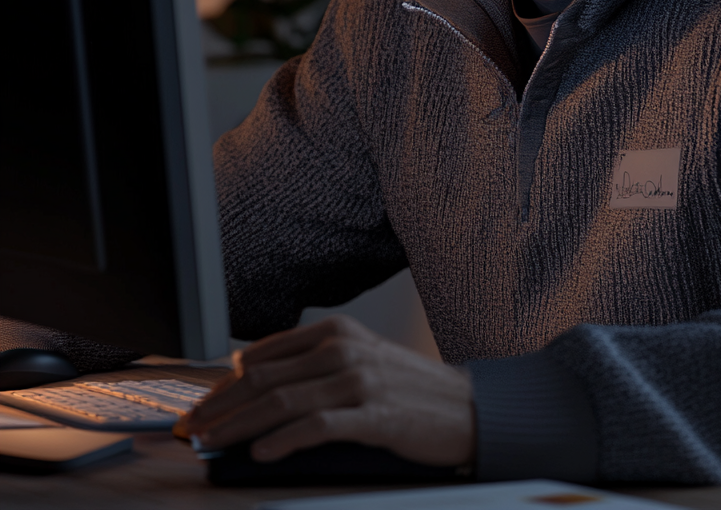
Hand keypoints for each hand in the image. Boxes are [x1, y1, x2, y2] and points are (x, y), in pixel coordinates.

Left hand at [180, 315, 474, 465]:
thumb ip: (312, 365)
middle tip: (190, 428)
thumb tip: (251, 381)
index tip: (199, 406)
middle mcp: (344, 350)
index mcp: (337, 332)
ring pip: (282, 402)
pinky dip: (282, 440)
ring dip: (238, 426)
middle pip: (265, 379)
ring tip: (210, 444)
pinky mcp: (373, 414)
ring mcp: (359, 381)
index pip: (264, 356)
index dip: (224, 383)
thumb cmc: (409, 389)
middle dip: (219, 406)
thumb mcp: (360, 360)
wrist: (466, 407)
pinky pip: (317, 426)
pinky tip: (259, 452)